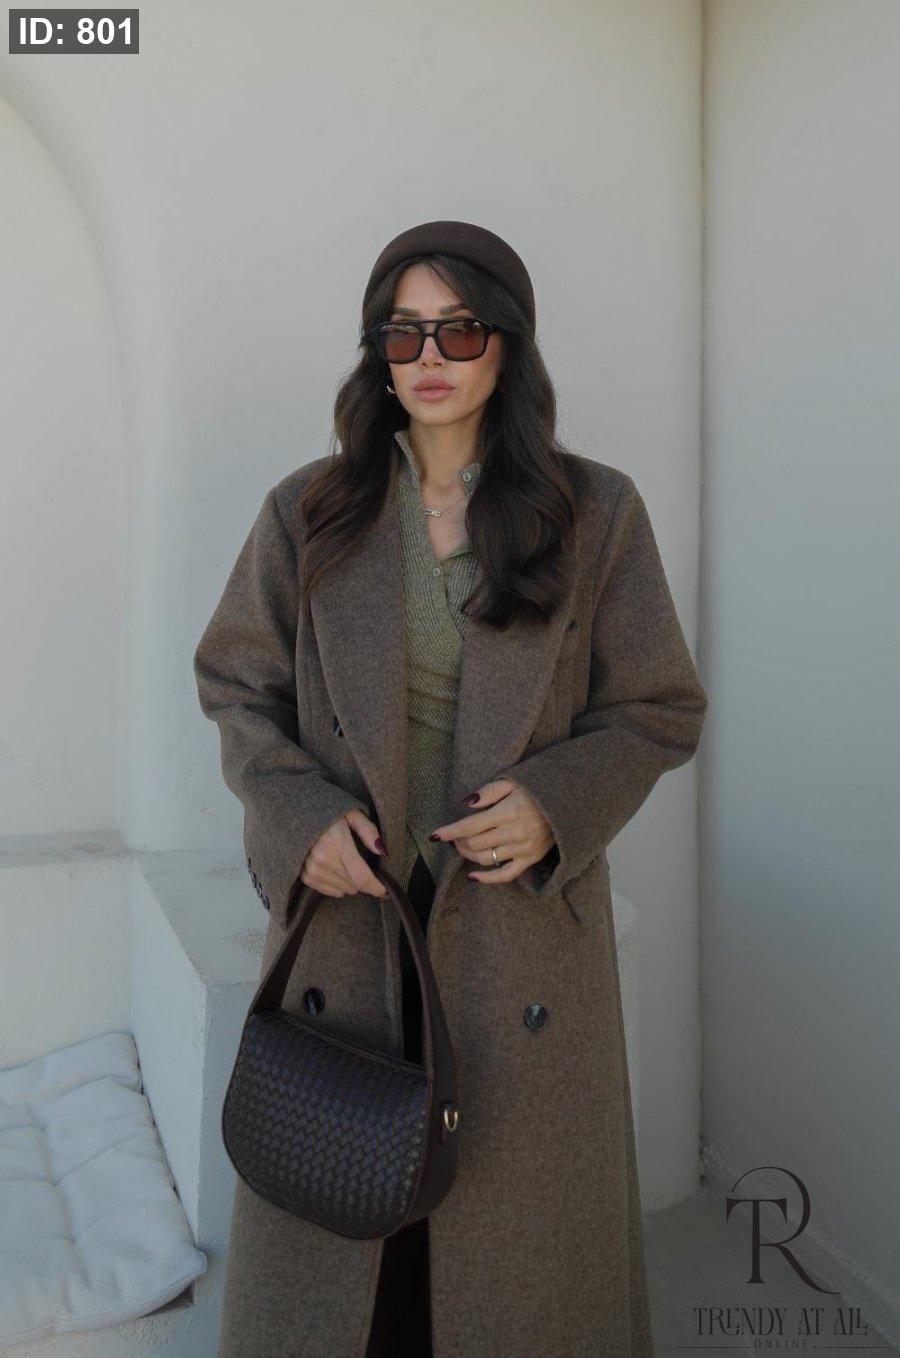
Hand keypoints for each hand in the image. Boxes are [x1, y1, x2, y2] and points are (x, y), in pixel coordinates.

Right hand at [299, 809, 388, 898]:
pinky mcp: (306, 877)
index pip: (361, 877)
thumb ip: (369, 831)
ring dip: (350, 882)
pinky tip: (335, 868)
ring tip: (345, 862)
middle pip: (355, 886)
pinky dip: (338, 884)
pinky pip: (331, 892)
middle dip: (364, 880)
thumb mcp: (353, 814)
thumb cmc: (329, 814)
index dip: (377, 887)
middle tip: (362, 864)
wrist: (298, 816)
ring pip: (344, 891)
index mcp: (337, 843)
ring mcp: (312, 870)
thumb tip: (382, 851)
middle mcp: (323, 860)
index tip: (386, 891)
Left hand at [430, 778, 555, 883]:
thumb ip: (488, 791)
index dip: (449, 831)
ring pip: (485, 859)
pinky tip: (472, 876)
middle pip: (474, 844)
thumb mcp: (514, 781)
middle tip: (452, 836)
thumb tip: (466, 804)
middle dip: (457, 841)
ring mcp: (523, 849)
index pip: (469, 826)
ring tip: (461, 847)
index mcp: (507, 812)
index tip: (434, 835)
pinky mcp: (530, 859)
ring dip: (467, 855)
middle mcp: (514, 834)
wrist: (569, 802)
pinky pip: (505, 874)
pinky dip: (487, 878)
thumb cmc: (538, 789)